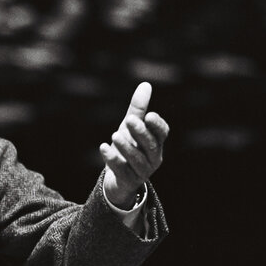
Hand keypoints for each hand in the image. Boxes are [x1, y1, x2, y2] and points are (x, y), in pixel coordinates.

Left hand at [100, 82, 168, 208]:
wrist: (117, 179)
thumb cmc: (127, 148)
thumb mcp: (130, 128)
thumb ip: (138, 109)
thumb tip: (145, 84)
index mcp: (156, 143)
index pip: (162, 133)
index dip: (157, 125)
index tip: (149, 115)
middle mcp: (153, 158)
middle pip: (150, 145)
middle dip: (140, 133)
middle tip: (129, 121)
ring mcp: (142, 172)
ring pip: (137, 160)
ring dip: (126, 147)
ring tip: (114, 135)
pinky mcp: (128, 181)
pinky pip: (121, 170)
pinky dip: (112, 159)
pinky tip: (103, 148)